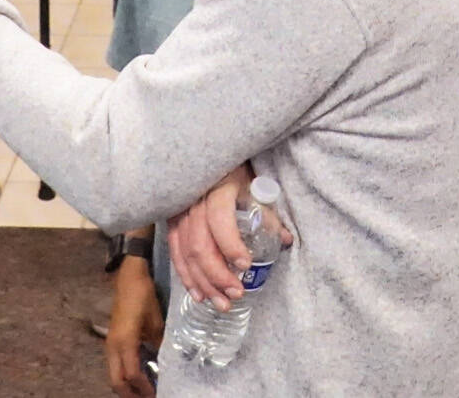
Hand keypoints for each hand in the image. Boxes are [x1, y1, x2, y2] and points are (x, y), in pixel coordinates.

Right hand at [105, 251, 161, 396]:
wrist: (128, 277)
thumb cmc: (143, 296)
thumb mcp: (156, 320)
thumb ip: (158, 342)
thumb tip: (165, 358)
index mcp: (125, 342)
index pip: (132, 374)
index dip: (143, 388)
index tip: (156, 394)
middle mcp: (113, 346)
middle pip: (116, 381)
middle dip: (129, 394)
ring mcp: (110, 343)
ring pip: (113, 374)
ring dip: (125, 386)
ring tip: (142, 391)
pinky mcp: (111, 339)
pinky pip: (114, 364)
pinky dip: (123, 374)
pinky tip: (137, 375)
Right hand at [168, 167, 293, 309]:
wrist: (205, 155)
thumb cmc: (235, 171)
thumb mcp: (253, 185)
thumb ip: (267, 214)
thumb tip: (286, 241)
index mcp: (217, 190)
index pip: (219, 220)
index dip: (231, 245)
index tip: (246, 265)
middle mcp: (194, 203)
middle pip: (200, 245)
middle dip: (218, 276)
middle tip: (236, 294)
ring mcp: (179, 214)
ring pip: (186, 254)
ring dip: (204, 283)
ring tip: (222, 303)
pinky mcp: (172, 222)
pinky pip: (176, 254)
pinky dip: (186, 277)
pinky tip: (199, 294)